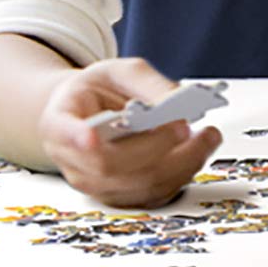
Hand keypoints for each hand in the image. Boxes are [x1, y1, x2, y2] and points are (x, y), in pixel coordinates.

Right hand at [37, 58, 222, 207]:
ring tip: (207, 136)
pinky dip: (183, 174)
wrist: (90, 112)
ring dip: (180, 163)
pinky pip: (154, 195)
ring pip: (138, 185)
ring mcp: (95, 183)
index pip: (63, 133)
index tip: (90, 136)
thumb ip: (147, 82)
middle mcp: (72, 159)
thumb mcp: (119, 71)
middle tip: (185, 125)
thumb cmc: (100, 91)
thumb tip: (178, 99)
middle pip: (111, 164)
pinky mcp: (120, 196)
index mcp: (59, 121)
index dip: (76, 137)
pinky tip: (198, 151)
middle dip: (155, 145)